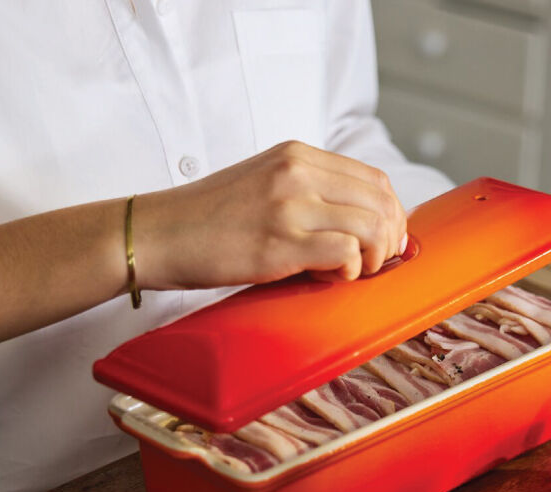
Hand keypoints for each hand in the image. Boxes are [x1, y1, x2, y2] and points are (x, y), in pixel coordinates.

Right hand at [134, 141, 407, 289]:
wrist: (158, 233)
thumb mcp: (264, 183)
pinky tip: (325, 276)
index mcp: (298, 155)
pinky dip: (348, 271)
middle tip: (372, 264)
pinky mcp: (280, 243)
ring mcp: (290, 206)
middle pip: (381, 202)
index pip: (374, 179)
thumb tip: (358, 222)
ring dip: (371, 258)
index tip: (386, 241)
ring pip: (371, 227)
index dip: (392, 214)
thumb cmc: (209, 218)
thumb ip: (308, 191)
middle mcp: (299, 172)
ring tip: (347, 272)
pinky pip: (345, 254)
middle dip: (389, 239)